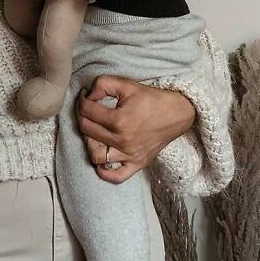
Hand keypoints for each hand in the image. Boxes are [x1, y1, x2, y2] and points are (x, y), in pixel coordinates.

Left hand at [76, 76, 194, 182]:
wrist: (177, 113)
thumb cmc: (152, 99)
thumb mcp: (127, 84)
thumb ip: (103, 84)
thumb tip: (88, 94)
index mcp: (119, 120)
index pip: (87, 111)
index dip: (82, 100)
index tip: (85, 96)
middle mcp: (122, 140)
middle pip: (87, 131)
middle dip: (82, 117)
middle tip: (88, 110)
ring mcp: (129, 155)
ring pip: (96, 155)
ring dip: (89, 143)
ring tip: (94, 132)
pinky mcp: (137, 163)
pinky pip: (117, 176)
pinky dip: (105, 172)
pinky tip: (101, 161)